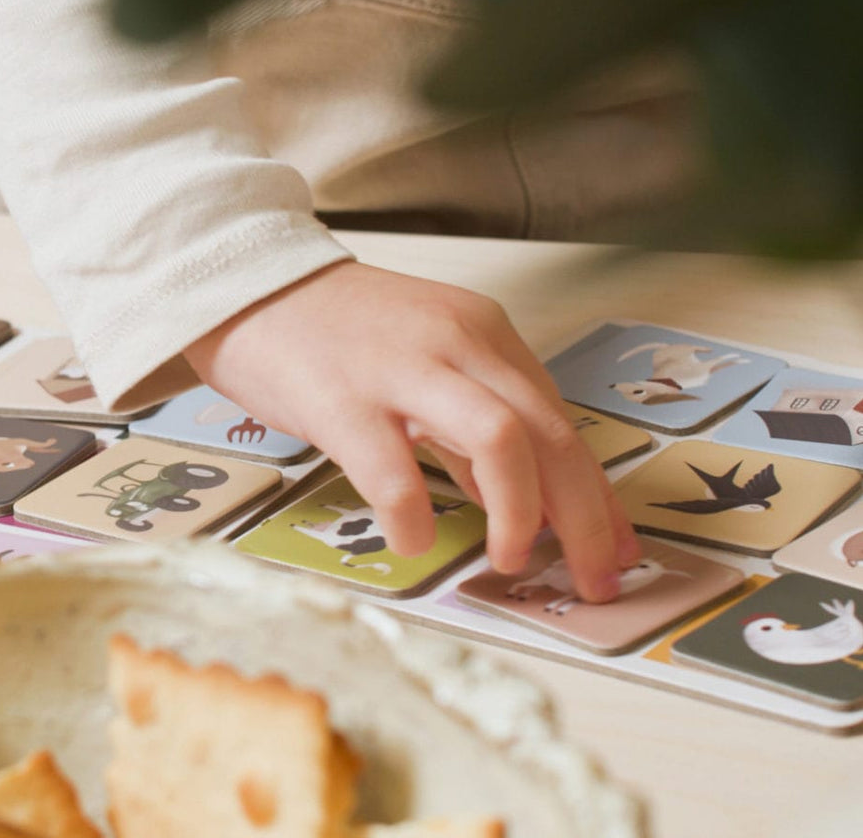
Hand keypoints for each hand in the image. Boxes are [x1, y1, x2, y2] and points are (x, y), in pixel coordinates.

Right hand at [184, 261, 637, 602]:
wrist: (244, 281)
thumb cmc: (331, 332)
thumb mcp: (423, 363)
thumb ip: (469, 426)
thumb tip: (515, 502)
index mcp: (483, 335)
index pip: (563, 422)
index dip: (600, 497)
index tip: (618, 551)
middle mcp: (457, 345)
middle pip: (551, 436)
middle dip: (585, 519)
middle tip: (593, 581)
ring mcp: (401, 371)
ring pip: (501, 442)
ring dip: (520, 514)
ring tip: (509, 559)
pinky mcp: (341, 401)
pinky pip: (394, 473)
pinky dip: (414, 519)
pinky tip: (412, 543)